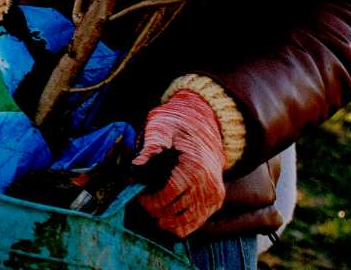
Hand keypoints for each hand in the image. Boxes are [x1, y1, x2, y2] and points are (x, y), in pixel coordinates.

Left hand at [137, 88, 230, 236]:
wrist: (204, 126)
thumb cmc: (178, 126)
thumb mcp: (161, 129)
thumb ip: (150, 147)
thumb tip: (135, 165)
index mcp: (194, 169)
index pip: (167, 198)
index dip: (148, 201)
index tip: (138, 194)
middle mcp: (208, 186)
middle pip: (174, 213)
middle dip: (153, 209)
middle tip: (143, 198)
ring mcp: (214, 196)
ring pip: (185, 224)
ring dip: (165, 220)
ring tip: (153, 205)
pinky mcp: (215, 202)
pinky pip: (196, 224)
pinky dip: (178, 224)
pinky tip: (165, 214)